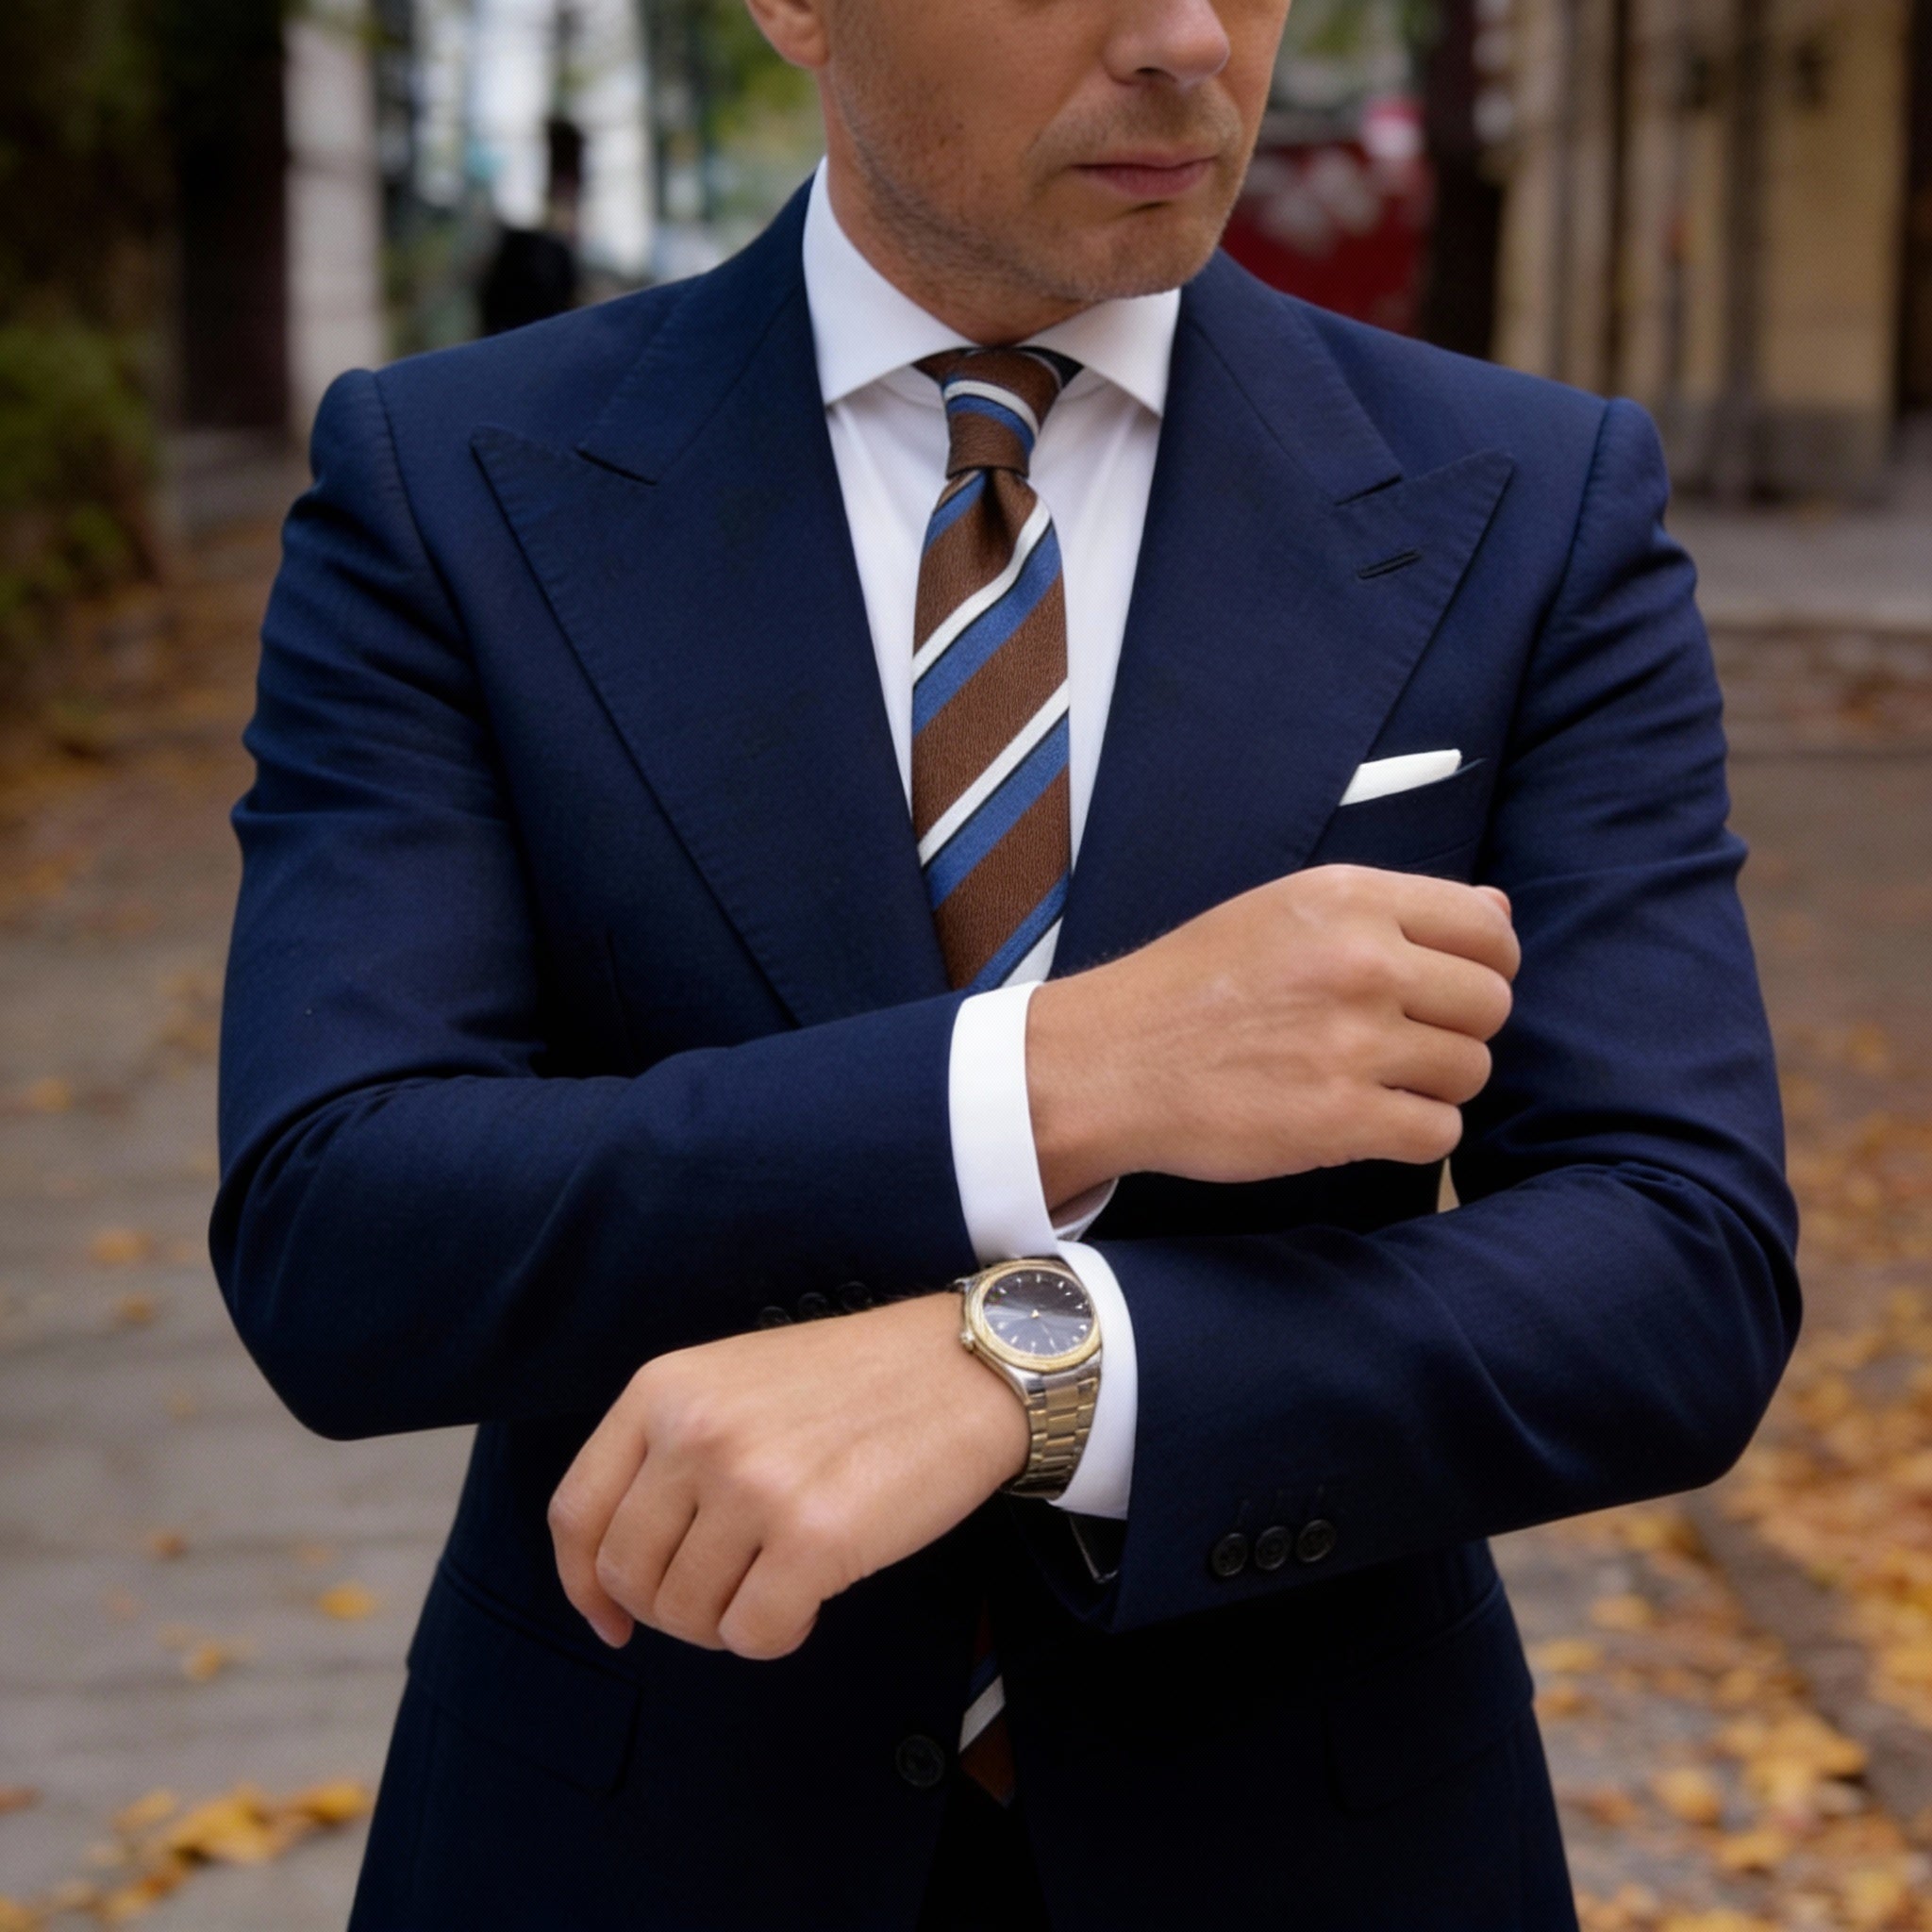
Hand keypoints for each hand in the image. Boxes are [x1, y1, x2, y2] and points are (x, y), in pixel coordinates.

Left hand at [548, 1293, 1028, 1658]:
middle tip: (724, 1599)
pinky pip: (753, 1634)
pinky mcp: (812, 1538)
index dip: (582, 1584)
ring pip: (687, 1613)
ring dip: (726, 1622)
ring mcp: (751, 1485)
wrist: (963, 1369)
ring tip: (776, 1586)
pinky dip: (776, 1636)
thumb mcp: (735, 1382)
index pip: (576, 1512)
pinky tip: (810, 1601)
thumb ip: (671, 1451)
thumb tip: (621, 1574)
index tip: (610, 1619)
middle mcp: (695, 1434)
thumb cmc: (854, 1383)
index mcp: (664, 1390)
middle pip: (627, 1575)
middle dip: (668, 1611)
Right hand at [1027, 865, 1518, 1203]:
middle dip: (1458, 1028)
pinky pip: (1439, 1133)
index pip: (1490, 929)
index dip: (1485, 965)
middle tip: (1401, 1042)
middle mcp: (1361, 961)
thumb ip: (1391, 911)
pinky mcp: (1342, 1118)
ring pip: (1471, 1070)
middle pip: (1491, 1003)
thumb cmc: (1192, 986)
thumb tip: (1501, 911)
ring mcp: (1354, 1041)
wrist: (1109, 1062)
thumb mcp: (1284, 912)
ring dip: (1433, 1084)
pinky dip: (1412, 1134)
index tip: (1448, 989)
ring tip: (1372, 1080)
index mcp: (1349, 899)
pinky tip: (1364, 1119)